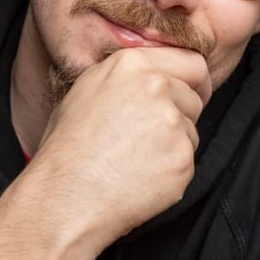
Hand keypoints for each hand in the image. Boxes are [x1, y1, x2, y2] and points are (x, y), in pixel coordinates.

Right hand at [28, 47, 211, 248]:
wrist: (64, 197)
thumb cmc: (67, 149)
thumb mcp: (88, 90)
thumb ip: (129, 75)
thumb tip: (156, 73)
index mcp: (131, 64)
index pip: (191, 62)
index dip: (192, 81)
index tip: (192, 93)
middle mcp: (156, 86)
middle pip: (195, 97)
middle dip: (182, 114)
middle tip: (150, 137)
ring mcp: (172, 122)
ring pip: (191, 131)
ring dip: (174, 144)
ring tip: (134, 159)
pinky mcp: (182, 157)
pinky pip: (187, 161)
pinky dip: (170, 171)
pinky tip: (139, 176)